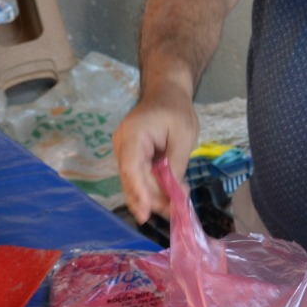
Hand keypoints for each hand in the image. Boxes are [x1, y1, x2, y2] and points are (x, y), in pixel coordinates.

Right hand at [113, 89, 199, 224]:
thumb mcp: (184, 136)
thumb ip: (176, 164)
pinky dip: (152, 189)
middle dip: (151, 200)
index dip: (138, 192)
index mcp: (132, 134)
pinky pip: (139, 177)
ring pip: (134, 182)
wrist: (167, 92)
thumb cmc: (176, 110)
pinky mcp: (131, 157)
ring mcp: (124, 151)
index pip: (131, 167)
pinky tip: (167, 200)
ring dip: (153, 197)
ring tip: (174, 210)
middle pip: (132, 179)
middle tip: (173, 214)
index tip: (146, 212)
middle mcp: (122, 145)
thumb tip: (173, 193)